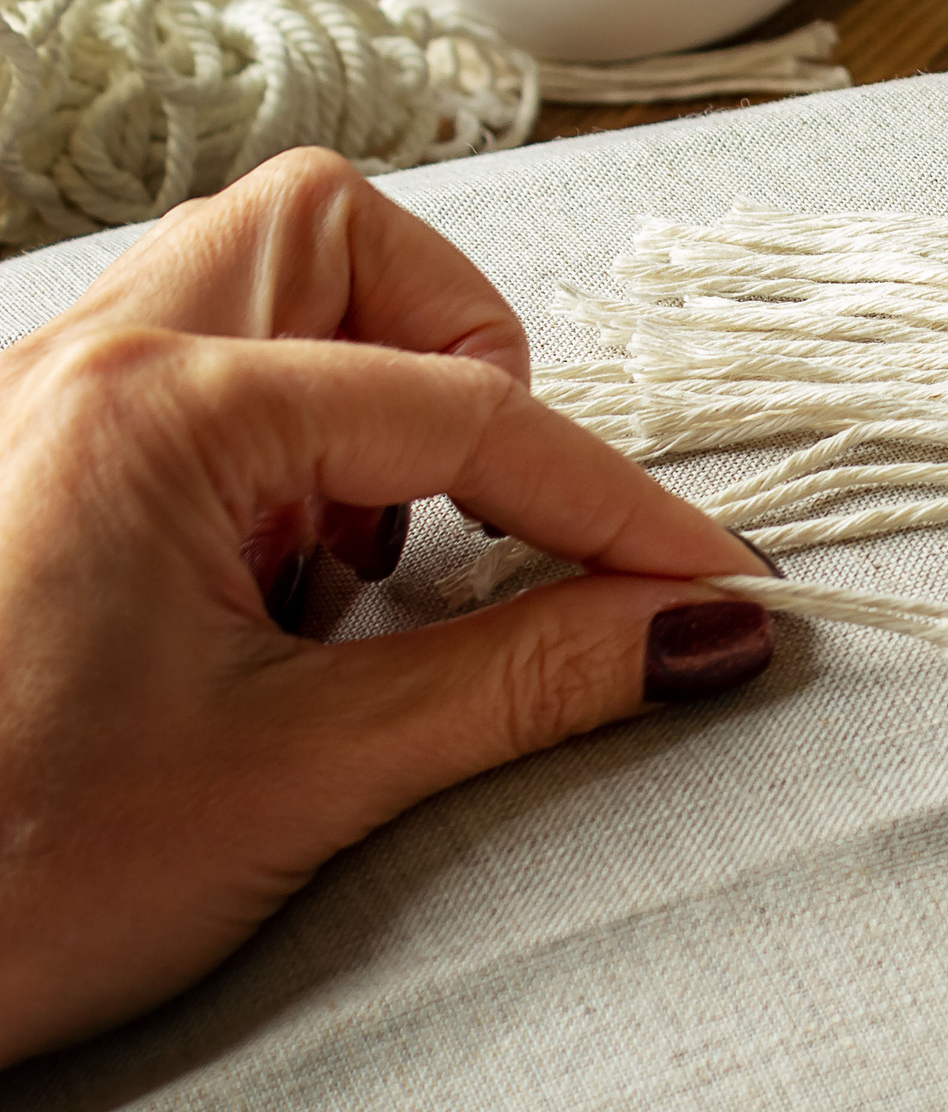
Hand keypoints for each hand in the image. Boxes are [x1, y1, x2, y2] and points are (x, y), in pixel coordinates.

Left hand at [0, 150, 775, 1068]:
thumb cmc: (3, 878)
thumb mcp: (302, 775)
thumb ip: (526, 680)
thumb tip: (706, 633)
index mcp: (149, 411)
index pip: (461, 407)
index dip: (612, 502)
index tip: (713, 585)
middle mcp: (84, 367)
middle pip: (335, 233)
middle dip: (455, 351)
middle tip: (483, 515)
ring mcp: (47, 410)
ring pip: (257, 286)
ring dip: (362, 395)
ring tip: (367, 567)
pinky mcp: (38, 473)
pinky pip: (200, 375)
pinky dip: (284, 453)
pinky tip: (277, 597)